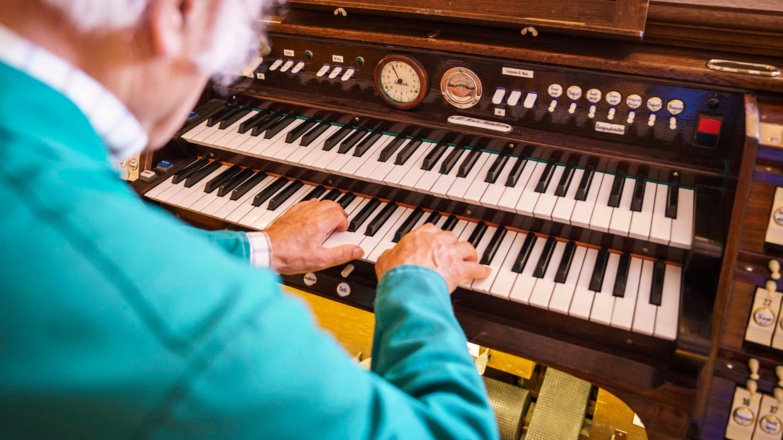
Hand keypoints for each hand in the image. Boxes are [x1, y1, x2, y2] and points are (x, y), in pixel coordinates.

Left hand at [265, 199, 363, 273]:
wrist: (266, 252)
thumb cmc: (289, 256)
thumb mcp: (320, 260)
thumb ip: (341, 254)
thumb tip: (357, 251)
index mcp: (319, 224)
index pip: (340, 214)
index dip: (344, 224)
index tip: (342, 232)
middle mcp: (310, 214)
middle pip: (331, 204)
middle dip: (338, 214)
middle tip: (338, 226)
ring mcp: (298, 212)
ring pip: (319, 202)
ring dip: (326, 210)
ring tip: (327, 222)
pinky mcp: (289, 214)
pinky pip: (305, 204)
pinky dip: (313, 209)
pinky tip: (310, 218)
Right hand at [375, 223, 490, 292]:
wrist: (408, 284)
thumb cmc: (396, 274)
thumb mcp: (384, 261)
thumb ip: (388, 256)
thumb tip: (386, 256)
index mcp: (418, 237)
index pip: (431, 229)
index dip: (436, 235)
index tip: (436, 239)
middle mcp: (436, 242)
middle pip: (451, 237)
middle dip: (453, 244)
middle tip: (453, 250)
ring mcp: (449, 254)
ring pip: (466, 247)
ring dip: (469, 253)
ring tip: (471, 257)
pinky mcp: (459, 269)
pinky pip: (475, 268)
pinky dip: (481, 270)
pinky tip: (485, 272)